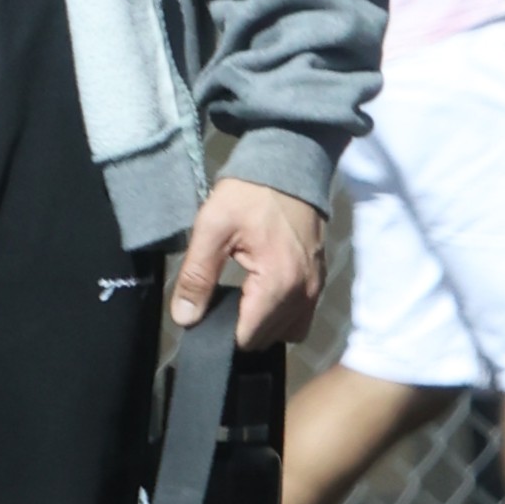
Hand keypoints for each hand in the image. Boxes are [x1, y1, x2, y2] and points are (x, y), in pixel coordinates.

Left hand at [170, 179, 326, 348]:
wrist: (289, 164)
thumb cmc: (249, 194)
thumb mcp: (212, 229)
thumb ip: (196, 277)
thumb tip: (185, 318)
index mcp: (278, 284)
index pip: (247, 337)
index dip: (221, 333)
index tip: (205, 314)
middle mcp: (303, 294)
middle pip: (266, 339)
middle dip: (240, 329)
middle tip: (218, 302)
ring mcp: (315, 289)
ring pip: (286, 332)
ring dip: (262, 325)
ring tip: (239, 301)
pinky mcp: (319, 281)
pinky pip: (300, 317)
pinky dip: (280, 316)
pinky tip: (260, 295)